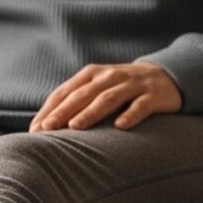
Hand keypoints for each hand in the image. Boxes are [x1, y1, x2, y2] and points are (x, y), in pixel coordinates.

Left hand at [30, 63, 182, 132]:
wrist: (166, 76)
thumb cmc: (121, 89)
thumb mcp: (97, 89)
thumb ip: (75, 102)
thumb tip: (43, 126)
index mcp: (91, 74)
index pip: (65, 92)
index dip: (49, 109)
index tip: (36, 128)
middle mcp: (109, 76)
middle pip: (82, 95)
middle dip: (63, 112)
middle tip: (48, 128)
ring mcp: (132, 84)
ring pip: (108, 98)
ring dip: (91, 112)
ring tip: (75, 126)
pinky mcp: (153, 94)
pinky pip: (140, 105)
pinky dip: (130, 115)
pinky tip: (120, 127)